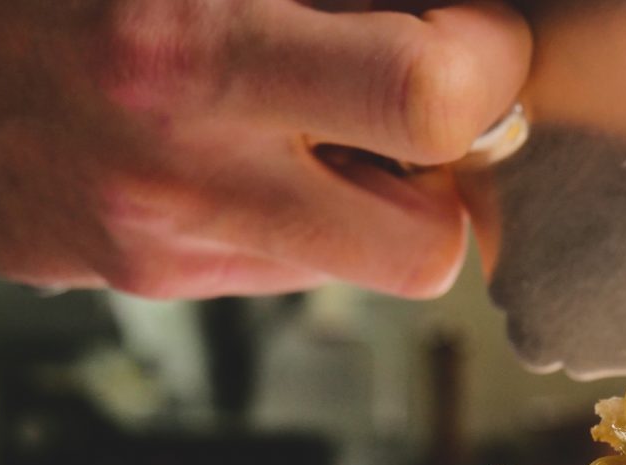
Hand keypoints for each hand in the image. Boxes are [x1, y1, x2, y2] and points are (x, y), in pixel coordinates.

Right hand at [0, 0, 530, 298]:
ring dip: (366, 199)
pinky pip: (275, 262)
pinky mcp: (136, 277)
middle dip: (447, 185)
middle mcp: (181, 171)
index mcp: (196, 49)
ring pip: (356, 266)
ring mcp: (157, 244)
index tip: (480, 37)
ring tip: (308, 115)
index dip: (489, 66)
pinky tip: (232, 144)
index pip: (431, 101)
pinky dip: (287, 210)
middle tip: (421, 109)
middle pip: (425, 248)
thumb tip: (442, 25)